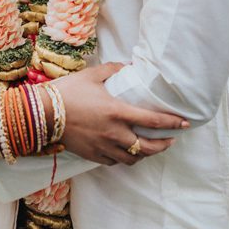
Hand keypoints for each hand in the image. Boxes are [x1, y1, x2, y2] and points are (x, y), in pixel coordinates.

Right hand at [49, 62, 187, 165]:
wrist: (43, 114)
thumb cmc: (68, 91)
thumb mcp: (92, 75)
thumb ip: (114, 69)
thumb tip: (129, 66)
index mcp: (117, 112)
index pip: (153, 121)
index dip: (172, 123)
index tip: (184, 123)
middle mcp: (115, 133)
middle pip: (148, 147)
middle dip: (164, 145)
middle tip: (171, 139)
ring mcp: (104, 147)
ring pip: (133, 158)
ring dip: (146, 154)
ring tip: (150, 147)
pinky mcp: (93, 155)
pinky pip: (115, 162)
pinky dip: (125, 158)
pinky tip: (126, 151)